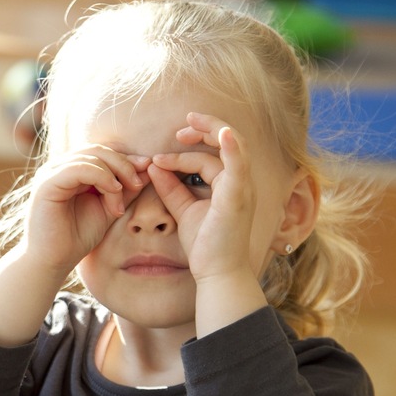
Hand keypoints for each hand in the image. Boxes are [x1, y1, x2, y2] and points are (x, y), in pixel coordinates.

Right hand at [23, 145, 151, 271]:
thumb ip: (126, 190)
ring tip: (121, 198)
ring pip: (90, 156)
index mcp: (71, 171)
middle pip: (97, 150)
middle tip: (138, 183)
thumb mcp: (109, 208)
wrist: (53, 261)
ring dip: (114, 174)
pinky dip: (101, 177)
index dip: (126, 159)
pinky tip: (114, 192)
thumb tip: (150, 169)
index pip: (101, 153)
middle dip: (124, 164)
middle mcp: (59, 168)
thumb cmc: (77, 237)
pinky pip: (78, 168)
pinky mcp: (47, 183)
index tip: (148, 169)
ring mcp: (51, 173)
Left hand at [148, 112, 255, 282]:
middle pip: (225, 143)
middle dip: (202, 130)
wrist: (216, 272)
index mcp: (228, 185)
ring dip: (211, 130)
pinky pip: (238, 165)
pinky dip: (231, 147)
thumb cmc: (206, 245)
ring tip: (188, 123)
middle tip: (179, 130)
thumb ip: (171, 188)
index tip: (157, 159)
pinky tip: (223, 133)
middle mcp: (239, 183)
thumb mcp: (183, 210)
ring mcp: (241, 188)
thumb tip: (154, 166)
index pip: (206, 159)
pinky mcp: (238, 196)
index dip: (181, 155)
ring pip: (230, 146)